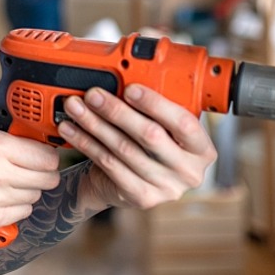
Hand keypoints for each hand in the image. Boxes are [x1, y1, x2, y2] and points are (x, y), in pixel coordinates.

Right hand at [0, 105, 60, 231]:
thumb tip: (26, 116)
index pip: (47, 155)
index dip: (48, 154)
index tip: (42, 154)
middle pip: (48, 178)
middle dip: (43, 172)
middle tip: (30, 168)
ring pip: (36, 195)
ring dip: (28, 188)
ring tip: (8, 181)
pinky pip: (23, 212)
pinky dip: (17, 205)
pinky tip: (1, 195)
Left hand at [57, 85, 216, 210]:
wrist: (127, 184)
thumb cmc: (147, 147)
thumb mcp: (161, 127)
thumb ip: (154, 109)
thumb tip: (124, 77)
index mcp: (202, 148)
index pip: (184, 123)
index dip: (156, 104)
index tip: (130, 87)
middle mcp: (189, 171)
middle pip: (150, 136)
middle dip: (117, 111)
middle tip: (93, 94)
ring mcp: (166, 188)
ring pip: (123, 149)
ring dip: (95, 124)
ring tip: (76, 107)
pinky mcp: (141, 197)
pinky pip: (108, 164)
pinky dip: (86, 143)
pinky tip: (72, 130)